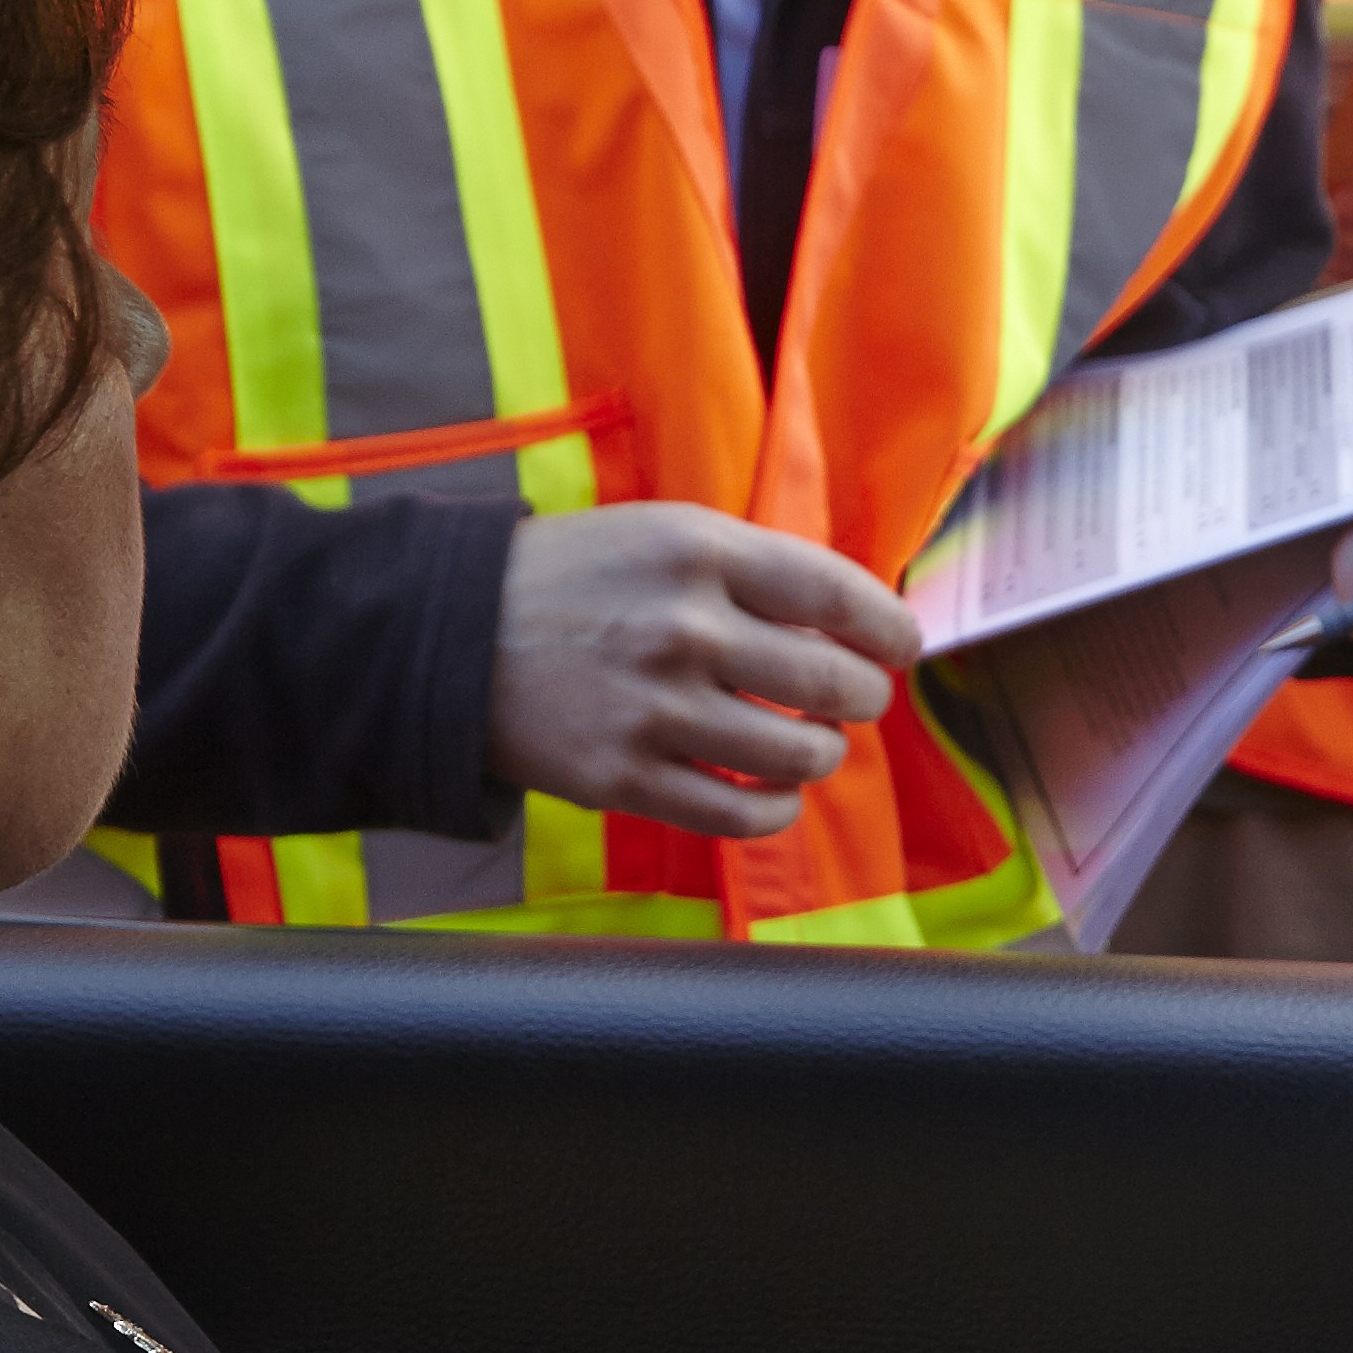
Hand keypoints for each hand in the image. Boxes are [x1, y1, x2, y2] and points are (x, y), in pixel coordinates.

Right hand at [485, 502, 922, 836]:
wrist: (448, 636)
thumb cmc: (571, 580)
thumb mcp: (659, 536)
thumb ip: (750, 570)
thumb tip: (851, 621)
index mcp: (696, 552)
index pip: (833, 592)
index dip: (888, 627)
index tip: (903, 647)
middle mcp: (682, 629)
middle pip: (831, 681)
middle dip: (862, 696)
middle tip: (856, 697)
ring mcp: (654, 710)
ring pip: (798, 755)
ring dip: (823, 753)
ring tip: (812, 742)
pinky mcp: (626, 779)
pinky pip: (742, 816)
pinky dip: (777, 809)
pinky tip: (775, 791)